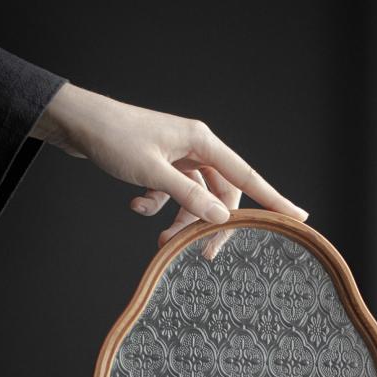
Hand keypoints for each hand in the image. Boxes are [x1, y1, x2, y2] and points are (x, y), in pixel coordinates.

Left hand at [31, 82, 308, 258]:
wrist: (78, 123)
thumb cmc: (114, 139)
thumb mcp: (153, 173)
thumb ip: (189, 196)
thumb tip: (221, 218)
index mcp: (202, 141)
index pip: (247, 176)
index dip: (274, 199)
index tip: (298, 217)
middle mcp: (195, 147)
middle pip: (221, 194)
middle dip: (209, 224)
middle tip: (199, 253)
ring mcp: (178, 156)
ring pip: (195, 197)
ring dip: (180, 220)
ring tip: (159, 240)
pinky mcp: (161, 164)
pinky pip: (172, 192)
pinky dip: (158, 204)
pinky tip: (137, 205)